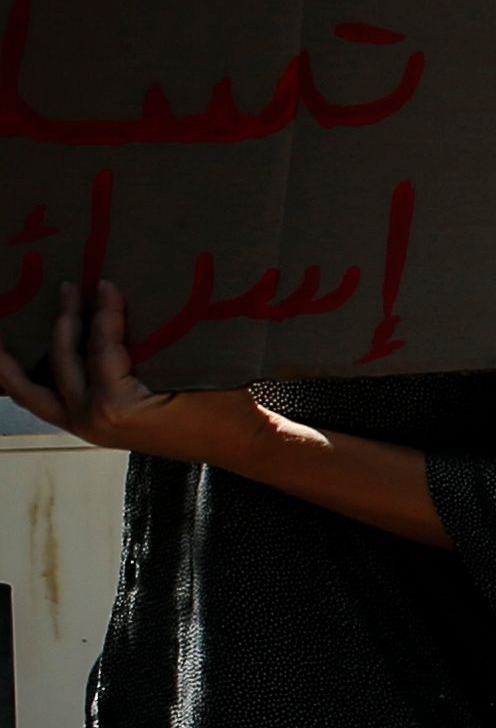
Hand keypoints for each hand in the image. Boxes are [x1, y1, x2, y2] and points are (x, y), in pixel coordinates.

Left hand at [0, 283, 254, 465]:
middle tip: (67, 290)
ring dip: (15, 366)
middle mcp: (93, 419)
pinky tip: (16, 371)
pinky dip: (28, 387)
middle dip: (65, 321)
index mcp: (116, 406)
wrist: (241, 442)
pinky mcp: (94, 430)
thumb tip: (120, 301)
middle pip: (64, 359)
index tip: (104, 284)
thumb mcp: (191, 368)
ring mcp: (89, 428)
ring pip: (35, 393)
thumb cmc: (225, 407)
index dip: (103, 311)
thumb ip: (150, 341)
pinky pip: (48, 406)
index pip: (99, 346)